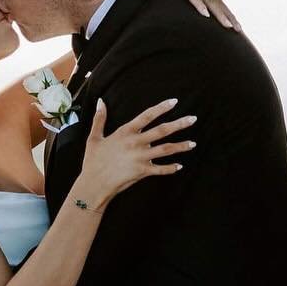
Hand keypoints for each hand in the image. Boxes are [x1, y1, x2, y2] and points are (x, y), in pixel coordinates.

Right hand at [75, 97, 195, 209]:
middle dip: (179, 124)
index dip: (161, 108)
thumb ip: (99, 119)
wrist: (94, 184)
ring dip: (181, 146)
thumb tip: (100, 102)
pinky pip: (161, 169)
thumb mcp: (94, 138)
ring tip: (193, 143)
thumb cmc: (93, 161)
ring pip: (166, 149)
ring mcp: (141, 157)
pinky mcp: (142, 171)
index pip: (147, 116)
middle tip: (193, 119)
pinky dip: (171, 168)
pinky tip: (179, 166)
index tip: (174, 102)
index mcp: (125, 132)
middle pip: (162, 130)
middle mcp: (136, 142)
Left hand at [145, 0, 240, 29]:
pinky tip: (235, 23)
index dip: (198, 3)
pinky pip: (221, 2)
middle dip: (219, 13)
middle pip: (210, 0)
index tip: (205, 14)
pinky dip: (228, 12)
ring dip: (228, 14)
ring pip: (219, 2)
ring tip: (236, 28)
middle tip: (228, 26)